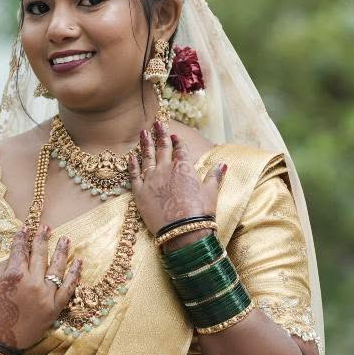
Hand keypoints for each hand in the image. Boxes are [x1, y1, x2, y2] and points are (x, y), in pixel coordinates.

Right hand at [0, 227, 80, 349]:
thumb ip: (6, 268)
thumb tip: (18, 255)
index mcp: (14, 275)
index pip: (21, 250)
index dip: (22, 238)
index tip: (26, 228)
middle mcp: (32, 282)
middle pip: (40, 255)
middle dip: (42, 239)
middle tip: (46, 228)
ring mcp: (45, 295)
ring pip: (57, 268)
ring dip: (61, 251)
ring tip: (65, 239)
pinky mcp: (54, 308)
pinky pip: (68, 288)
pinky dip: (74, 274)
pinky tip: (78, 262)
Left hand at [127, 117, 226, 244]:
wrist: (183, 231)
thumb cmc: (200, 212)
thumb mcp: (211, 192)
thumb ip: (214, 176)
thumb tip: (222, 164)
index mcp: (184, 168)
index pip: (180, 149)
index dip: (177, 141)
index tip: (174, 134)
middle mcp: (166, 169)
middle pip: (162, 148)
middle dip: (160, 134)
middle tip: (156, 123)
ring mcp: (151, 179)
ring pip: (147, 157)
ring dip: (145, 144)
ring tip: (143, 132)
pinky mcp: (140, 192)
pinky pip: (133, 174)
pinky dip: (132, 164)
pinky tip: (131, 156)